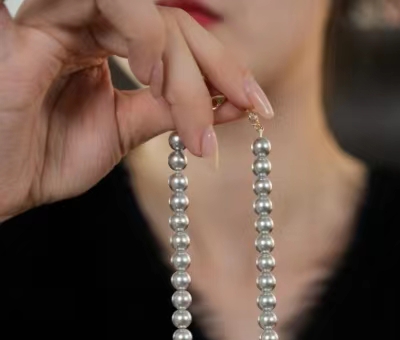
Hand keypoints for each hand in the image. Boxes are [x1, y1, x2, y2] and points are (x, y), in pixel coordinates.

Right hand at [0, 0, 271, 220]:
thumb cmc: (39, 162)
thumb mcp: (119, 135)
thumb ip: (164, 111)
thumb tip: (227, 105)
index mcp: (98, 45)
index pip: (175, 38)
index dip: (222, 69)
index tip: (258, 108)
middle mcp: (81, 22)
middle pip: (172, 20)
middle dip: (219, 67)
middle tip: (245, 111)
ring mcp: (60, 14)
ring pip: (151, 11)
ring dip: (186, 61)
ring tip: (187, 111)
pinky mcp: (40, 18)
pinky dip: (145, 30)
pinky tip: (150, 75)